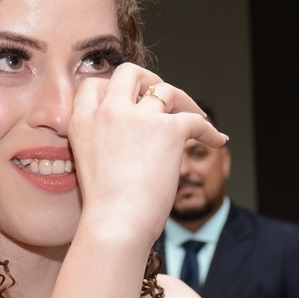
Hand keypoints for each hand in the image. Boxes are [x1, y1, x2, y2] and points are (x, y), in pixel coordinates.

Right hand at [70, 64, 225, 243]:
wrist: (117, 224)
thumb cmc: (105, 208)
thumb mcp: (89, 163)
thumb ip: (103, 140)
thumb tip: (133, 138)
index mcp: (81, 121)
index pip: (93, 85)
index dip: (112, 88)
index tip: (128, 99)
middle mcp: (108, 112)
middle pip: (129, 73)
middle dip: (147, 78)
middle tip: (160, 93)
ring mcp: (139, 117)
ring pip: (165, 89)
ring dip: (182, 100)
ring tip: (193, 115)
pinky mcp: (168, 130)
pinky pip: (195, 120)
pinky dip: (210, 130)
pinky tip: (217, 141)